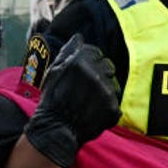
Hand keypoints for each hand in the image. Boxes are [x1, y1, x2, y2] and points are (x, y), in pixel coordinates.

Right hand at [23, 37, 121, 167]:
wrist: (56, 130)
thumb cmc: (52, 100)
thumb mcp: (53, 71)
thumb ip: (68, 51)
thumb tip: (79, 37)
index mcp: (80, 62)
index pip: (96, 53)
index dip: (90, 62)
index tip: (82, 74)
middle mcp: (96, 75)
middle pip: (108, 66)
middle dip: (100, 74)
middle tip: (86, 88)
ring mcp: (107, 93)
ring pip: (114, 84)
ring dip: (105, 90)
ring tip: (90, 101)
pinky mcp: (113, 109)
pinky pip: (115, 103)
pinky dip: (107, 107)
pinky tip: (93, 111)